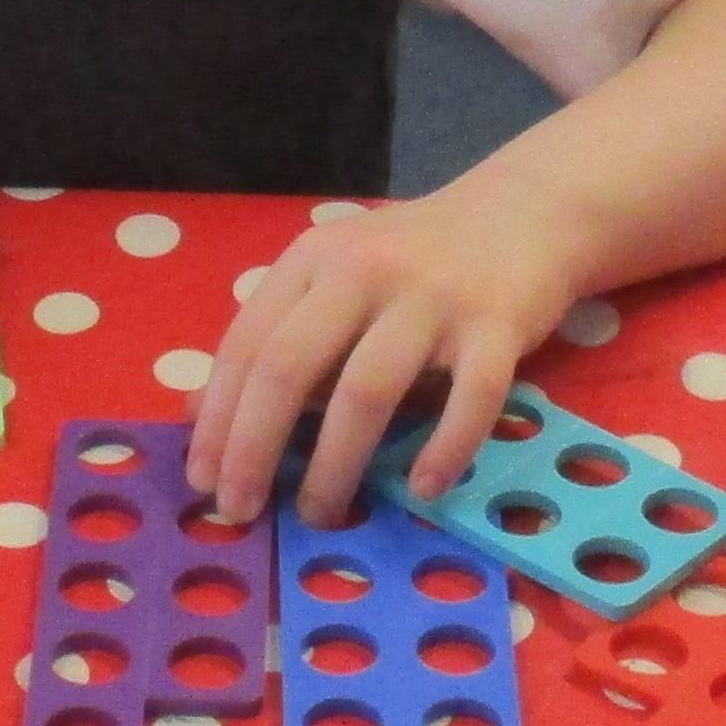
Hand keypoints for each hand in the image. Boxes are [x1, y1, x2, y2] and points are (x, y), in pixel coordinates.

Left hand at [190, 180, 583, 528]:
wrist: (526, 212)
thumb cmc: (417, 261)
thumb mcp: (335, 281)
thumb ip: (276, 339)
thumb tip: (199, 415)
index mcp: (315, 260)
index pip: (247, 344)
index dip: (217, 419)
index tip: (202, 481)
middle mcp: (365, 272)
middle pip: (290, 367)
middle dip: (255, 449)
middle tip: (242, 510)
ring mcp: (434, 298)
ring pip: (367, 390)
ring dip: (335, 464)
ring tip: (321, 512)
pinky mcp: (498, 325)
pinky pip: (470, 400)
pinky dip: (444, 450)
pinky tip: (424, 489)